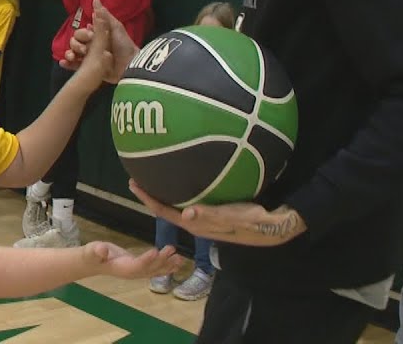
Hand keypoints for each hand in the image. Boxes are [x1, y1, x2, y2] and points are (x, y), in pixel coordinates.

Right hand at [60, 0, 136, 81]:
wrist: (130, 64)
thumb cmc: (124, 44)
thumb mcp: (114, 27)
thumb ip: (104, 15)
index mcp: (96, 36)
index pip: (80, 33)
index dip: (83, 33)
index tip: (90, 35)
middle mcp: (91, 46)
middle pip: (75, 42)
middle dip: (76, 44)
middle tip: (85, 49)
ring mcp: (89, 58)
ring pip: (73, 54)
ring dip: (69, 53)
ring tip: (72, 56)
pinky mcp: (90, 70)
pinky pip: (75, 67)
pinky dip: (68, 64)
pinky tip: (64, 62)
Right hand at [81, 241, 181, 279]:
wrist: (91, 263)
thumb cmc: (91, 256)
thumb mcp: (92, 252)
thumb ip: (96, 251)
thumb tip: (102, 250)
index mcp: (122, 269)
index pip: (136, 266)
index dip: (146, 260)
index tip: (155, 251)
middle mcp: (132, 273)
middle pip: (149, 269)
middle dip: (162, 261)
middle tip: (172, 250)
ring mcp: (137, 272)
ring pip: (155, 270)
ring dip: (168, 265)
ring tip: (180, 258)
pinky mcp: (139, 268)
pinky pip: (155, 269)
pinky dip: (166, 266)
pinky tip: (177, 263)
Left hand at [129, 180, 307, 246]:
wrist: (269, 225)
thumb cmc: (250, 220)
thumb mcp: (231, 217)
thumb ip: (209, 216)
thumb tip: (186, 214)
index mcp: (195, 224)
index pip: (164, 211)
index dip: (147, 199)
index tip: (133, 184)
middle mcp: (196, 222)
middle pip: (166, 208)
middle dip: (151, 194)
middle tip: (137, 177)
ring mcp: (204, 218)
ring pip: (177, 205)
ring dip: (165, 193)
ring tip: (156, 176)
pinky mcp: (213, 213)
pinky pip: (191, 200)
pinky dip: (183, 190)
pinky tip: (187, 177)